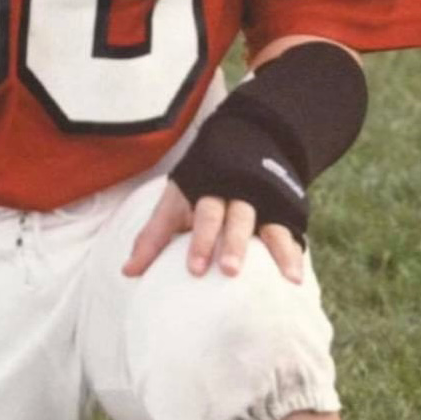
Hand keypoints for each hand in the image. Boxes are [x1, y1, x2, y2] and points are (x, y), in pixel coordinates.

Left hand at [122, 179, 304, 283]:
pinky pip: (286, 231)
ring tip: (281, 277)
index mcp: (201, 189)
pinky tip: (293, 278)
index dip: (198, 241)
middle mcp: (231, 192)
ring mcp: (258, 199)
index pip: (198, 214)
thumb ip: (154, 237)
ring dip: (269, 250)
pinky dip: (291, 254)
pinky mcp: (280, 209)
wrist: (247, 142)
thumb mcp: (175, 201)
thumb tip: (127, 273)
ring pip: (262, 223)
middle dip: (230, 243)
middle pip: (230, 217)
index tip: (195, 270)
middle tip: (228, 270)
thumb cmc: (200, 185)